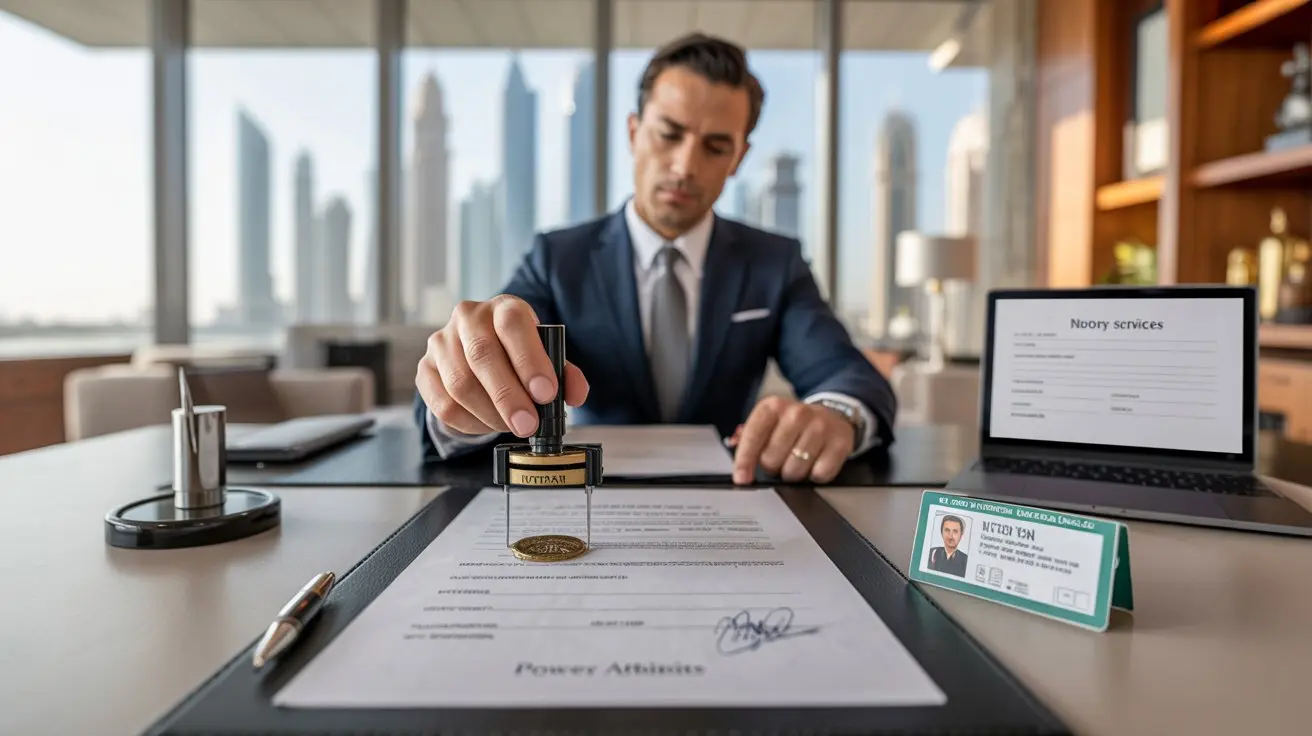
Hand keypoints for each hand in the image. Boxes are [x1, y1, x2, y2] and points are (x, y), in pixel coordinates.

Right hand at [416, 295, 588, 436]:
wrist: (481, 349)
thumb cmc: (517, 352)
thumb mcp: (545, 355)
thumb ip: (564, 373)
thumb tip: (575, 394)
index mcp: (503, 307)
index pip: (513, 324)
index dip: (529, 360)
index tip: (545, 393)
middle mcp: (468, 317)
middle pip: (482, 356)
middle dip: (508, 397)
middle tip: (528, 425)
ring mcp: (441, 342)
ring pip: (460, 383)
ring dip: (490, 413)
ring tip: (512, 426)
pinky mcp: (424, 369)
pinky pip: (443, 404)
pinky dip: (470, 423)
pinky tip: (489, 424)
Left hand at [726, 396, 853, 484]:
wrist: (833, 415)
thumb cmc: (794, 424)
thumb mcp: (770, 421)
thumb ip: (749, 435)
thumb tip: (733, 445)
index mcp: (773, 407)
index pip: (753, 436)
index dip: (744, 461)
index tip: (741, 478)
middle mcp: (797, 413)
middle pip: (771, 459)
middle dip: (772, 466)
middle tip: (780, 459)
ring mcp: (820, 428)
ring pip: (794, 470)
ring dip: (792, 473)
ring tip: (797, 460)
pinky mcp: (839, 444)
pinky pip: (819, 475)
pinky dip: (815, 475)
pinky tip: (815, 462)